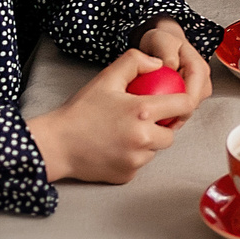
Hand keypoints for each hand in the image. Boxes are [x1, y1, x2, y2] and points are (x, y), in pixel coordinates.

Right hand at [27, 47, 189, 183]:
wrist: (55, 145)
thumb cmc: (80, 111)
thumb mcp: (105, 79)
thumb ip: (134, 62)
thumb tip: (159, 63)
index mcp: (143, 112)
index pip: (184, 106)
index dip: (183, 102)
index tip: (175, 102)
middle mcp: (144, 138)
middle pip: (171, 133)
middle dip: (162, 126)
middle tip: (142, 119)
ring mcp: (137, 160)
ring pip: (155, 150)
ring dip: (147, 142)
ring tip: (124, 132)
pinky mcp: (128, 176)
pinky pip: (140, 164)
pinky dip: (132, 157)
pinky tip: (115, 147)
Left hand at [134, 19, 211, 124]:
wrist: (163, 43)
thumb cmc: (162, 41)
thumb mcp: (161, 41)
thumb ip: (167, 53)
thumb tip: (171, 67)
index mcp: (199, 70)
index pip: (193, 97)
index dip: (176, 108)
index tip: (157, 111)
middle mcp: (202, 82)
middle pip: (190, 108)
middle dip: (172, 114)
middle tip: (150, 114)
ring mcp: (197, 91)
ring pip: (186, 111)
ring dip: (170, 115)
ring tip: (152, 112)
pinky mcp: (190, 97)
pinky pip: (180, 111)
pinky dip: (168, 114)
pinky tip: (155, 113)